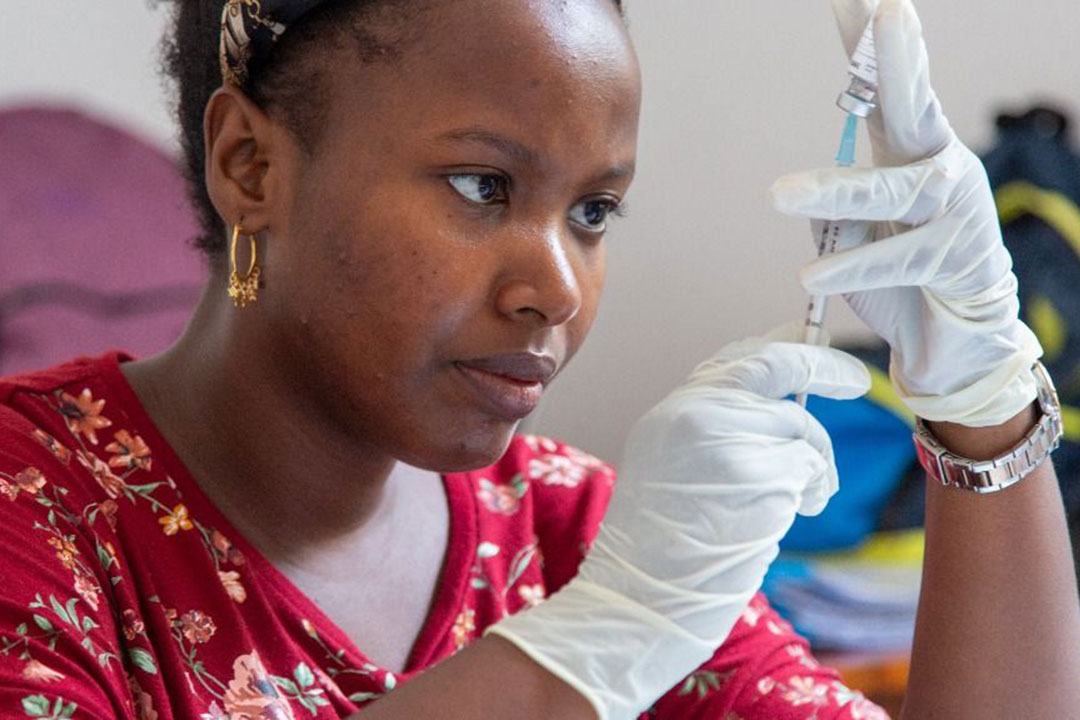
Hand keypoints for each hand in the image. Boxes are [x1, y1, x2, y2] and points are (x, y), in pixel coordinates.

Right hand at [486, 324, 869, 719]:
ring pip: (801, 429)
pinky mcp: (759, 477)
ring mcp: (728, 442)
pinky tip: (791, 516)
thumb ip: (716, 429)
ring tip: (806, 499)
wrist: (641, 598)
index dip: (783, 345)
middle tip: (856, 380)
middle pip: (778, 370)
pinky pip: (808, 469)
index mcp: (672, 412)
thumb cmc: (660, 548)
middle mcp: (696, 414)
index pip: (736, 358)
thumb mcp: (671, 465)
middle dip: (825, 368)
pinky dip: (811, 492)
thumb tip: (779, 405)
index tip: (813, 342)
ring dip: (816, 465)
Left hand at [770, 0, 1041, 426]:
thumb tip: (806, 194)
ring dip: (836, 193)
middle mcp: (936, 165)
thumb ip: (837, 205)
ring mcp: (953, 208)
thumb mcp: (854, 231)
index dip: (865, 40)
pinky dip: (851, 268)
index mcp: (906, 150)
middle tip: (887, 11)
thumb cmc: (898, 275)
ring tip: (779, 198)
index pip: (881, 86)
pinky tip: (813, 274)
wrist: (949, 338)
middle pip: (915, 104)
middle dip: (899, 58)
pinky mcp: (955, 256)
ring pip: (892, 191)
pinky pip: (894, 259)